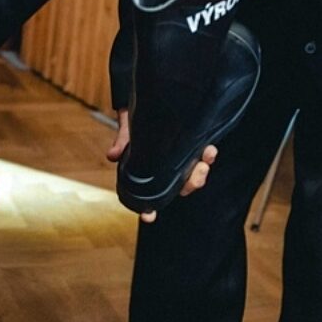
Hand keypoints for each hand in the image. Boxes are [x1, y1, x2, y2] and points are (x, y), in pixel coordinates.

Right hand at [106, 109, 215, 223]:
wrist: (149, 104)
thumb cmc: (136, 125)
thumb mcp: (128, 133)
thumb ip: (123, 143)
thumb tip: (112, 155)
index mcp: (150, 174)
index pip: (150, 198)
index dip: (149, 210)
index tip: (148, 216)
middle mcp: (167, 172)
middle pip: (180, 188)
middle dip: (191, 184)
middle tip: (195, 173)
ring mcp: (181, 162)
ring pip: (194, 176)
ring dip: (202, 172)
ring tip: (205, 158)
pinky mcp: (192, 149)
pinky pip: (203, 158)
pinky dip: (208, 156)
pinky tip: (209, 150)